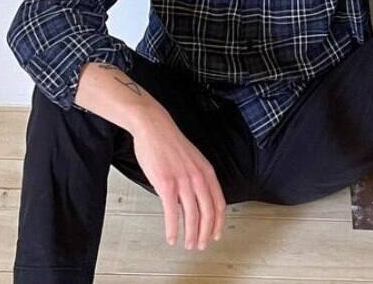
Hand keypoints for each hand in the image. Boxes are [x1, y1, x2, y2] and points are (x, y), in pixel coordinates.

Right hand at [131, 113, 226, 250]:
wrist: (154, 127)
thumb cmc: (169, 143)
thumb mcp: (192, 159)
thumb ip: (197, 178)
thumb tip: (196, 199)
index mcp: (207, 172)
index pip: (219, 204)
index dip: (219, 223)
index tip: (215, 235)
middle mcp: (198, 178)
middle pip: (208, 213)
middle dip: (205, 233)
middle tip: (200, 245)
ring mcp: (183, 181)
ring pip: (192, 216)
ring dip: (190, 235)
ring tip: (187, 244)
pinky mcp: (166, 184)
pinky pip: (172, 213)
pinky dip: (173, 229)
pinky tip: (171, 237)